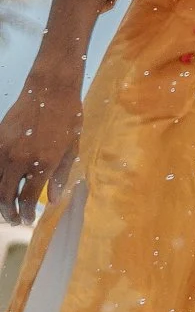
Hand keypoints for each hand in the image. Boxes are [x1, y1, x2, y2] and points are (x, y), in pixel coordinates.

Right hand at [0, 54, 82, 224]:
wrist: (50, 90)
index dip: (25, 214)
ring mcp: (4, 150)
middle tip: (13, 221)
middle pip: (6, 196)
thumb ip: (60, 176)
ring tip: (4, 208)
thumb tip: (52, 201)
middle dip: (9, 212)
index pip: (28, 199)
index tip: (26, 222)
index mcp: (43, 164)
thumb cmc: (68, 118)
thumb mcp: (72, 148)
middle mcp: (20, 160)